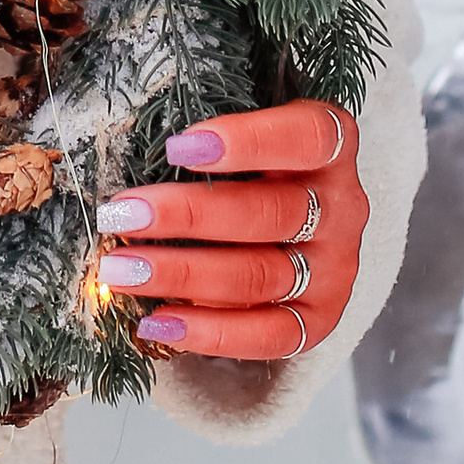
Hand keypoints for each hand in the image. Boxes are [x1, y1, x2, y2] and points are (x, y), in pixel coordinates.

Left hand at [93, 100, 366, 361]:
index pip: (308, 137)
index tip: (178, 146)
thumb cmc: (252, 159)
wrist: (294, 213)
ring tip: (121, 270)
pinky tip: (156, 322)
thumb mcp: (242, 128)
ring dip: (182, 275)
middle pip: (269, 214)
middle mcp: (343, 208)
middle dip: (186, 216)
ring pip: (259, 276)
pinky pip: (270, 335)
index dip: (248, 141)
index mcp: (333, 146)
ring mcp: (334, 268)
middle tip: (121, 214)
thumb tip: (129, 148)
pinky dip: (210, 333)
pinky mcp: (319, 318)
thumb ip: (207, 135)